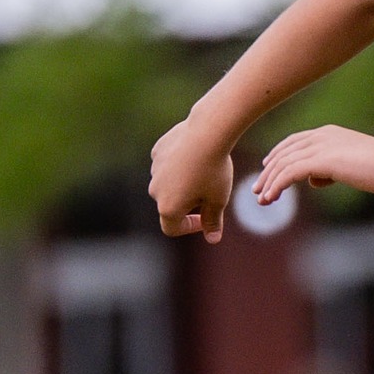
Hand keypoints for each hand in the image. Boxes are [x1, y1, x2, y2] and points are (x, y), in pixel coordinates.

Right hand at [150, 118, 234, 240]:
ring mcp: (154, 170)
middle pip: (170, 204)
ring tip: (206, 171)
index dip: (190, 227)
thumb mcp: (218, 199)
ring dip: (184, 183)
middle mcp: (155, 190)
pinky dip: (180, 165)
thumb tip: (213, 239)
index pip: (172, 228)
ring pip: (169, 183)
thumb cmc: (214, 170)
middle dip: (189, 203)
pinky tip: (197, 155)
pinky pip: (168, 165)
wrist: (207, 133)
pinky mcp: (157, 152)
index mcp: (168, 207)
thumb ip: (213, 221)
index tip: (206, 219)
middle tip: (211, 191)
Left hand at [254, 125, 373, 200]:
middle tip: (258, 190)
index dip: (277, 155)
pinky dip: (277, 185)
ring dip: (269, 182)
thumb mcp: (351, 166)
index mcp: (328, 133)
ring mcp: (321, 146)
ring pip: (283, 163)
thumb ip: (330, 170)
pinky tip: (271, 196)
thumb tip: (314, 180)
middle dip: (268, 172)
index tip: (267, 170)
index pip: (294, 142)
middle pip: (284, 152)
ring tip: (262, 199)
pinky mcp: (322, 161)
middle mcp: (320, 136)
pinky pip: (290, 173)